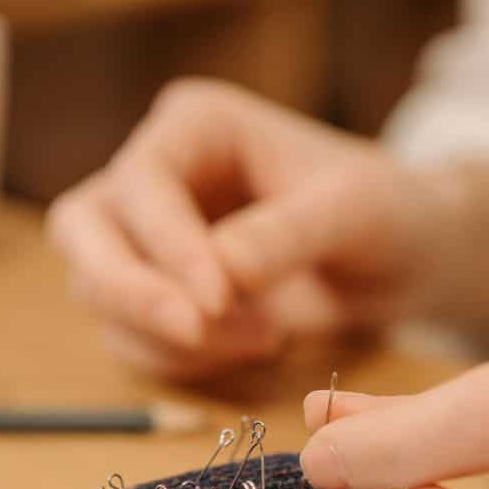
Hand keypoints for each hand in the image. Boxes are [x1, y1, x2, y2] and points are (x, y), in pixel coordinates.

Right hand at [47, 78, 476, 380]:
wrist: (405, 261)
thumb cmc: (385, 214)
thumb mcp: (354, 212)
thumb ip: (284, 237)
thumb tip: (218, 276)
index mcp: (195, 126)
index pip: (143, 182)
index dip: (169, 245)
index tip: (218, 300)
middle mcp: (154, 174)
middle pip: (84, 232)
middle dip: (129, 291)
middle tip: (193, 332)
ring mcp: (144, 239)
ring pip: (97, 293)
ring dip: (167, 335)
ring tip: (268, 336)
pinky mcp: (153, 297)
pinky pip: (130, 341)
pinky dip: (179, 362)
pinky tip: (256, 345)